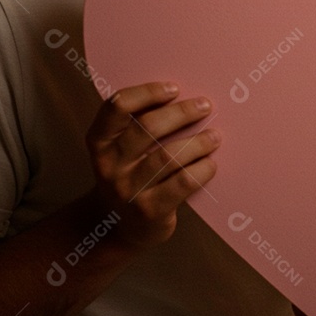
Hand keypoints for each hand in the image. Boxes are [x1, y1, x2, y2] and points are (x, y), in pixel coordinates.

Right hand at [85, 81, 219, 247]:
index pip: (116, 107)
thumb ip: (140, 125)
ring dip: (197, 142)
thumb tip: (185, 96)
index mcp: (100, 142)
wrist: (119, 227)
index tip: (174, 88)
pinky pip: (182, 183)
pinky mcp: (149, 210)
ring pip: (168, 156)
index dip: (146, 92)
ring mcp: (128, 190)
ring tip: (215, 135)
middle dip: (181, 113)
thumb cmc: (131, 175)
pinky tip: (211, 164)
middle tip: (205, 106)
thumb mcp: (122, 151)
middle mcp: (108, 165)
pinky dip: (201, 170)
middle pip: (147, 128)